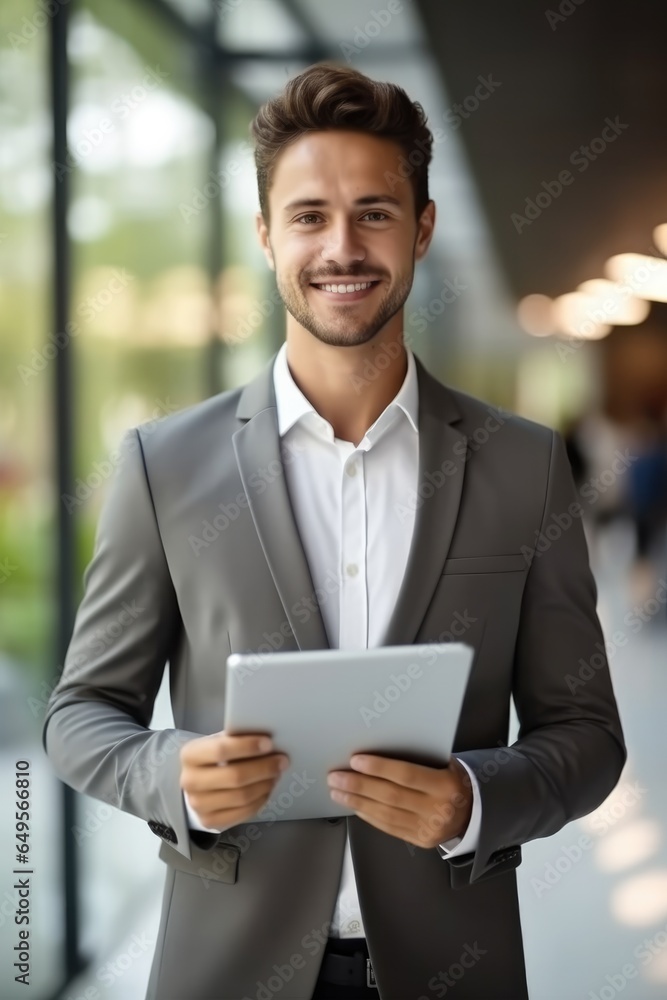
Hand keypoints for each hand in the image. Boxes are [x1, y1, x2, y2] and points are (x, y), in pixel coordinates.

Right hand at [180, 732, 288, 830]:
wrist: (196, 784)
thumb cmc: (213, 758)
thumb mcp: (218, 741)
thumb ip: (236, 739)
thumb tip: (267, 741)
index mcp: (191, 755)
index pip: (220, 750)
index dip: (247, 747)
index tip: (268, 743)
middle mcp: (190, 781)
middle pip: (234, 776)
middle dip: (263, 768)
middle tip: (281, 761)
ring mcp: (198, 805)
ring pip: (241, 796)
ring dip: (265, 784)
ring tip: (276, 774)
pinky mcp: (210, 821)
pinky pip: (243, 812)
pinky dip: (260, 800)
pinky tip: (267, 788)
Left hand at [326, 754, 472, 849]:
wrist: (473, 811)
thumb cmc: (452, 779)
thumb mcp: (444, 763)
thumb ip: (417, 759)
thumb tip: (378, 748)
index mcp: (445, 785)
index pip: (406, 775)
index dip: (379, 768)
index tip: (355, 760)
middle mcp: (437, 809)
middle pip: (390, 796)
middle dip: (359, 785)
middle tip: (335, 776)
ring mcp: (428, 829)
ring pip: (386, 814)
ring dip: (357, 801)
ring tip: (337, 790)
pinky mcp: (420, 841)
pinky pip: (389, 827)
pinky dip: (368, 815)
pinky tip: (354, 805)